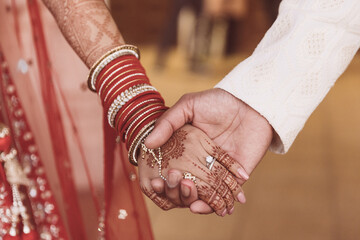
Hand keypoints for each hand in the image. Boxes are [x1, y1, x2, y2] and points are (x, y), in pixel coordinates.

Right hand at [145, 88, 272, 212]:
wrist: (249, 103)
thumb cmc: (218, 102)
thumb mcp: (188, 106)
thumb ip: (168, 122)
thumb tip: (148, 144)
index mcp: (186, 149)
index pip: (171, 170)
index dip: (162, 180)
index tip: (155, 183)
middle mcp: (200, 162)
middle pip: (185, 186)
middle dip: (178, 194)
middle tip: (175, 188)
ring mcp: (218, 170)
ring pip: (203, 195)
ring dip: (194, 202)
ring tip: (189, 203)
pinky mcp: (236, 176)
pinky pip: (224, 196)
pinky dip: (213, 206)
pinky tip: (202, 206)